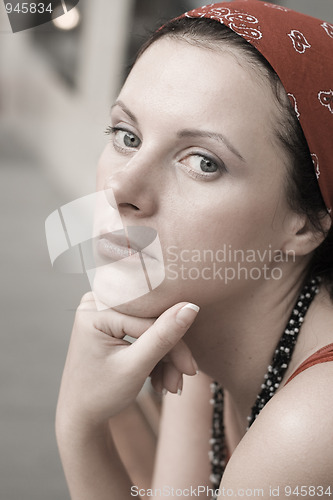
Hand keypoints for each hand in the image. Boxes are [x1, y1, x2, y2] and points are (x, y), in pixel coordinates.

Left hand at [56, 293, 199, 427]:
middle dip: (170, 352)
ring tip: (169, 385)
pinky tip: (159, 378)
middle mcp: (95, 304)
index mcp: (94, 311)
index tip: (190, 369)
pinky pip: (143, 331)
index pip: (149, 319)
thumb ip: (163, 336)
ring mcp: (103, 312)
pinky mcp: (111, 321)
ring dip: (165, 357)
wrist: (81, 416)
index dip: (174, 343)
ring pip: (150, 328)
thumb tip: (190, 307)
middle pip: (150, 321)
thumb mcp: (135, 367)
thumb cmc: (101, 395)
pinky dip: (154, 355)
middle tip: (183, 377)